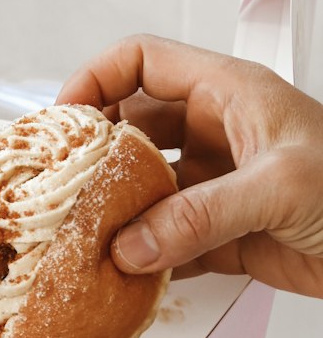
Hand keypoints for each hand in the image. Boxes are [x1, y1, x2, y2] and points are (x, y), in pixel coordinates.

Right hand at [57, 34, 322, 296]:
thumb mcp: (279, 187)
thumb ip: (200, 215)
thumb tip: (132, 245)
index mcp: (228, 93)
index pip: (142, 62)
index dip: (95, 79)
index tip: (62, 118)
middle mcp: (217, 132)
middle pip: (132, 130)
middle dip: (94, 156)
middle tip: (58, 186)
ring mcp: (219, 185)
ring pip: (145, 191)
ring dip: (114, 214)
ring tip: (81, 236)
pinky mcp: (226, 236)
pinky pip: (169, 242)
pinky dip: (144, 259)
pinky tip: (124, 274)